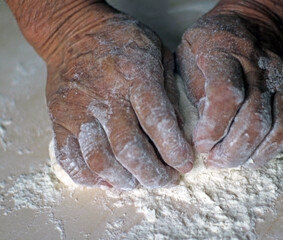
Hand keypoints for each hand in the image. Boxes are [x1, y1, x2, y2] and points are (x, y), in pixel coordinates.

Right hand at [46, 8, 192, 188]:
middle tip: (166, 181)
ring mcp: (77, 110)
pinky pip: (69, 159)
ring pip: (100, 160)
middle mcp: (104, 95)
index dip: (174, 149)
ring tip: (139, 182)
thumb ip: (169, 90)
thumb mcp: (157, 52)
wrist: (73, 31)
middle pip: (128, 149)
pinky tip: (109, 180)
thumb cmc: (121, 41)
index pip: (157, 121)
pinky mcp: (59, 120)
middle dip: (152, 174)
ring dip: (124, 181)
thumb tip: (178, 131)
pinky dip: (90, 178)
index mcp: (134, 74)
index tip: (185, 165)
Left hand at [176, 1, 282, 167]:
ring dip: (257, 155)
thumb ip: (194, 88)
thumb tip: (204, 130)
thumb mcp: (190, 53)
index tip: (201, 144)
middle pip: (254, 121)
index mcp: (226, 53)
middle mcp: (261, 68)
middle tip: (216, 161)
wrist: (256, 19)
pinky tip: (266, 150)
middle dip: (232, 152)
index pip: (226, 97)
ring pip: (281, 130)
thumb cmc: (215, 40)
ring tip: (238, 160)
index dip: (213, 129)